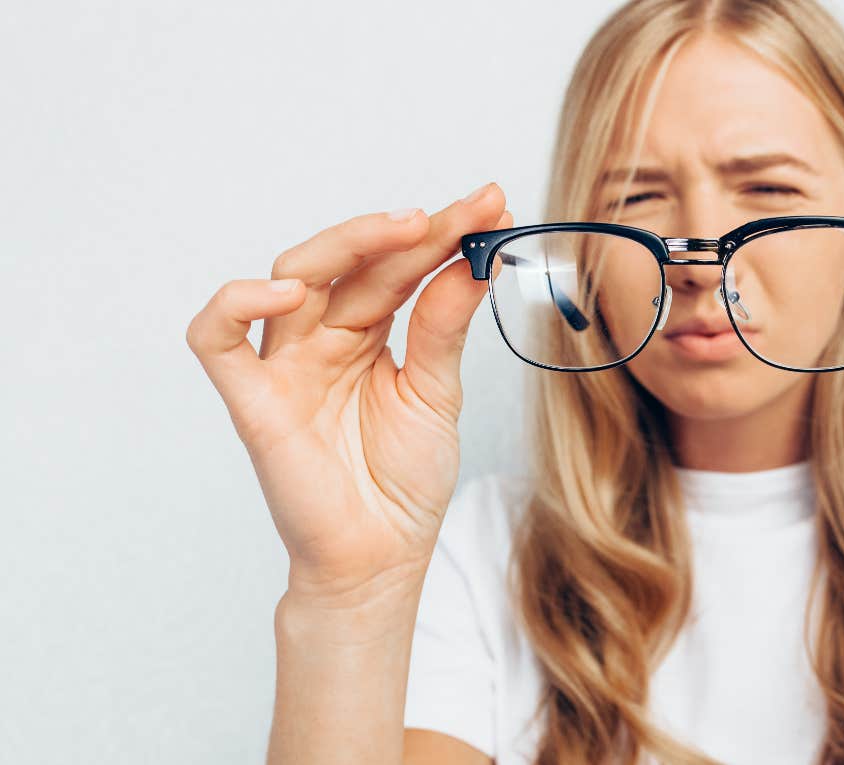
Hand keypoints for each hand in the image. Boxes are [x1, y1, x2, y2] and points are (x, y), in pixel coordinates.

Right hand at [186, 183, 510, 601]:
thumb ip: (444, 328)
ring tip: (407, 229)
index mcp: (366, 335)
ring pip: (292, 275)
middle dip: (408, 231)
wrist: (381, 558)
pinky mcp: (252, 400)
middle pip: (351, 262)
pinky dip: (238, 303)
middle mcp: (321, 339)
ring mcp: (284, 364)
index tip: (491, 204)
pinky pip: (216, 338)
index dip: (442, 235)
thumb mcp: (436, 394)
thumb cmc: (402, 483)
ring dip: (347, 244)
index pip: (398, 268)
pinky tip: (292, 291)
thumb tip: (473, 262)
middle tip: (464, 212)